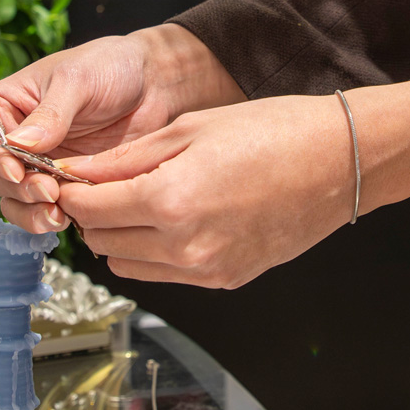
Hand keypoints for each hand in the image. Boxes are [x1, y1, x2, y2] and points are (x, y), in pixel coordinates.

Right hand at [0, 24, 242, 233]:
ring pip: (17, 199)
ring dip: (31, 212)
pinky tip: (69, 219)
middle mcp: (15, 138)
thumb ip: (50, 114)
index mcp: (5, 105)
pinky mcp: (65, 184)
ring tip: (56, 215)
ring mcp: (39, 164)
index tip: (15, 170)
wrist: (154, 84)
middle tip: (47, 191)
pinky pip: (47, 209)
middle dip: (18, 189)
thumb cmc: (110, 65)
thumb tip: (19, 144)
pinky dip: (51, 218)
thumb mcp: (77, 80)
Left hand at [53, 72, 409, 285]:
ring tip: (143, 196)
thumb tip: (74, 173)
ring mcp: (206, 270)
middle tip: (106, 180)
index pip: (87, 208)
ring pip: (126, 264)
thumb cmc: (275, 131)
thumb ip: (126, 159)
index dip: (71, 188)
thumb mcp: (190, 129)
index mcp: (171, 199)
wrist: (340, 161)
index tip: (70, 172)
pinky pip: (164, 274)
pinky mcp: (224, 280)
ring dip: (121, 234)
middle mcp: (184, 245)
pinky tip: (176, 215)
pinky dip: (154, 250)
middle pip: (100, 240)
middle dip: (94, 211)